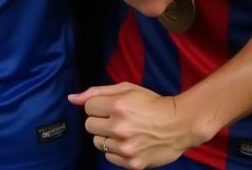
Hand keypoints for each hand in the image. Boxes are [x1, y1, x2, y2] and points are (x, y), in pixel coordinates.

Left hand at [69, 82, 204, 168]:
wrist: (179, 124)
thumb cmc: (151, 103)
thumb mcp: (125, 88)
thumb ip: (95, 92)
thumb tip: (71, 99)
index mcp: (117, 106)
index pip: (88, 108)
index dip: (99, 106)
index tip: (111, 107)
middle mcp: (120, 128)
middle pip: (89, 126)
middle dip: (99, 121)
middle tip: (115, 119)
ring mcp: (126, 148)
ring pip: (97, 143)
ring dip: (106, 137)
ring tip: (123, 132)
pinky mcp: (133, 164)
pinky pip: (109, 157)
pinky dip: (115, 151)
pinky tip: (128, 143)